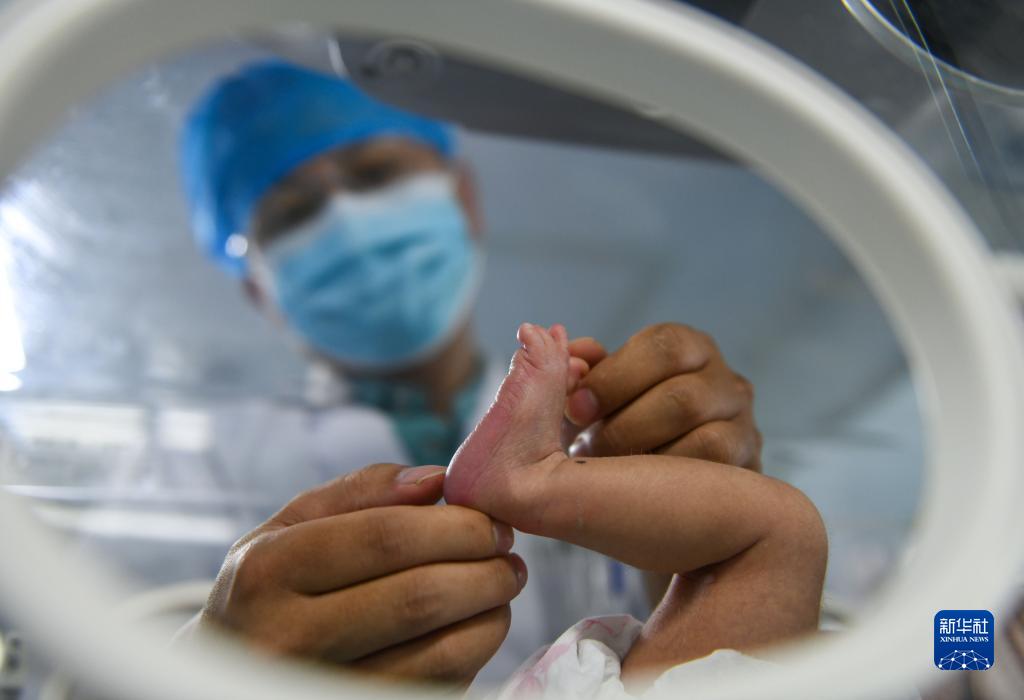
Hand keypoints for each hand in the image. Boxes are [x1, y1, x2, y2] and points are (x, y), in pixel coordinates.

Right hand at [199, 463, 525, 686]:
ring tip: (501, 585)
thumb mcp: (289, 527)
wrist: (229, 676)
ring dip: (491, 614)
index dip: (455, 527)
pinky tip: (478, 625)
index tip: (492, 521)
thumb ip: (360, 493)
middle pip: (418, 598)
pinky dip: (474, 652)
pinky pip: (437, 688)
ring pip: (437, 654)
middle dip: (484, 568)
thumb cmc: (271, 588)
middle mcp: (285, 639)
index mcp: (269, 570)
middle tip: (508, 553)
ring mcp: (319, 687)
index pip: (385, 538)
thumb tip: (435, 480)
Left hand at [564, 323, 761, 470]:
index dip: (614, 377)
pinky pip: (715, 473)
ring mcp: (745, 425)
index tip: (575, 409)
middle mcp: (726, 381)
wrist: (664, 488)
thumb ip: (584, 371)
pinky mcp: (750, 467)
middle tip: (586, 449)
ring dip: (647, 458)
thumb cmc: (623, 426)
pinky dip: (672, 482)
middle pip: (682, 397)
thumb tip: (568, 350)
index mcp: (690, 349)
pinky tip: (642, 489)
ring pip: (705, 439)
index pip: (663, 347)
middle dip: (624, 427)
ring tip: (608, 472)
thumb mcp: (599, 396)